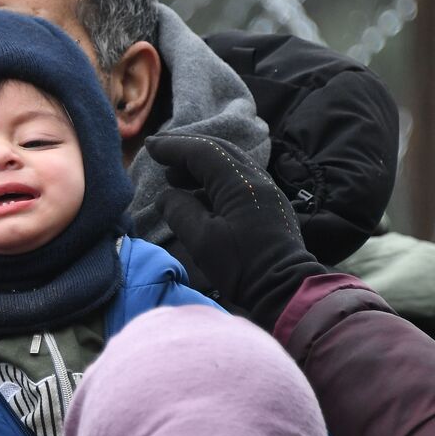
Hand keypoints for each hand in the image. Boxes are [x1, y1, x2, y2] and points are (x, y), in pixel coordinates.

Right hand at [146, 134, 325, 330]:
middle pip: (218, 151)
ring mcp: (266, 190)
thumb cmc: (241, 266)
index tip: (150, 147)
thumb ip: (179, 212)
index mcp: (239, 183)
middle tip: (161, 153)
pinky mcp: (268, 204)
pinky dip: (214, 179)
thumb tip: (166, 197)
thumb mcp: (201, 241)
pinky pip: (238, 179)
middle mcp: (256, 178)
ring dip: (200, 165)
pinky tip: (198, 195)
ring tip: (174, 176)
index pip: (202, 152)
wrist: (284, 288)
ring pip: (229, 163)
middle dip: (187, 149)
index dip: (174, 147)